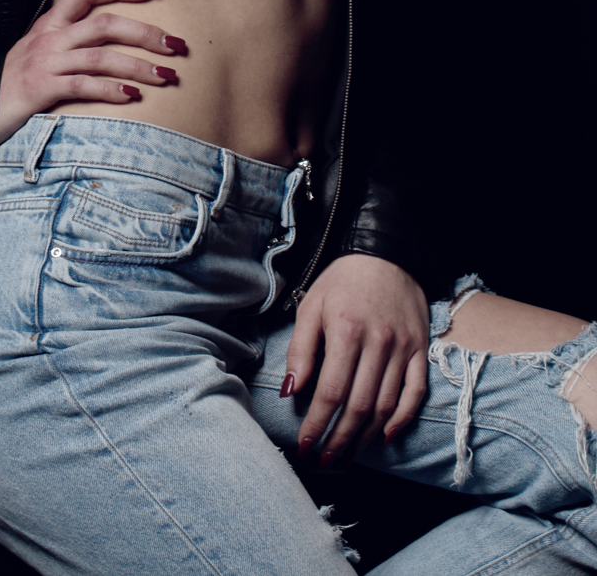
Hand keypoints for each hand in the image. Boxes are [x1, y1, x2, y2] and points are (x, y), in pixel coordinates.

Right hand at [0, 0, 185, 145]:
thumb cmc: (14, 82)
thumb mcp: (39, 51)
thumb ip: (68, 40)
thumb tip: (111, 36)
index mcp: (50, 23)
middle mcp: (49, 37)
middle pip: (105, 23)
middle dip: (146, 33)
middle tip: (177, 45)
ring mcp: (45, 62)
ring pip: (100, 56)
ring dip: (139, 66)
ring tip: (167, 76)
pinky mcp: (41, 89)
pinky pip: (83, 86)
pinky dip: (111, 90)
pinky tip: (133, 97)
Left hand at [284, 253, 428, 461]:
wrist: (387, 253)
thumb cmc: (343, 280)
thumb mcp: (312, 305)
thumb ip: (300, 349)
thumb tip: (291, 391)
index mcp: (346, 331)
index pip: (330, 392)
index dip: (316, 424)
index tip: (304, 445)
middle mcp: (378, 343)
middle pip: (359, 407)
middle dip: (338, 440)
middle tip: (323, 459)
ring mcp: (403, 349)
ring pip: (386, 407)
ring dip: (364, 437)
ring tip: (346, 454)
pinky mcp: (421, 350)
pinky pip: (415, 393)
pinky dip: (401, 419)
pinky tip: (384, 436)